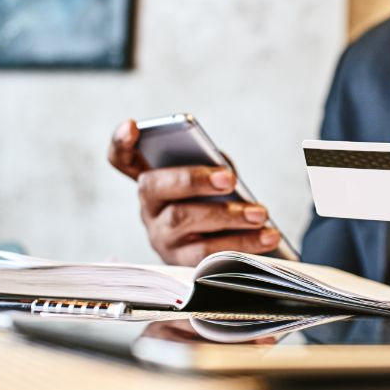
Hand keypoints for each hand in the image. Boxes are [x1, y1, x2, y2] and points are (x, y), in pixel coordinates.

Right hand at [108, 119, 280, 265]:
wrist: (228, 248)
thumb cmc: (219, 203)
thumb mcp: (214, 180)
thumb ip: (213, 167)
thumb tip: (225, 173)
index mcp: (153, 181)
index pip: (122, 159)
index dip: (121, 142)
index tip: (131, 125)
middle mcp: (149, 209)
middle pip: (158, 187)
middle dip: (193, 180)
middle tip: (229, 179)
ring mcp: (161, 238)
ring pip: (184, 222)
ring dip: (227, 217)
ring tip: (261, 214)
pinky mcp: (181, 265)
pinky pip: (207, 256)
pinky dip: (242, 244)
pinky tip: (269, 237)